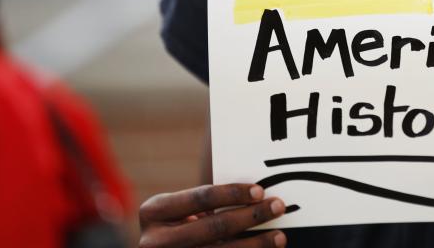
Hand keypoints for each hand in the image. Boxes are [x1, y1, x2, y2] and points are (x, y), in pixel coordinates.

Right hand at [139, 184, 286, 246]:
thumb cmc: (176, 227)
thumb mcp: (179, 211)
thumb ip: (205, 204)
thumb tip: (255, 195)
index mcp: (154, 212)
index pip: (200, 197)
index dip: (232, 193)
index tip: (260, 191)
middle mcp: (155, 241)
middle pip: (215, 227)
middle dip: (251, 216)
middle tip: (278, 207)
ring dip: (256, 245)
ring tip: (279, 237)